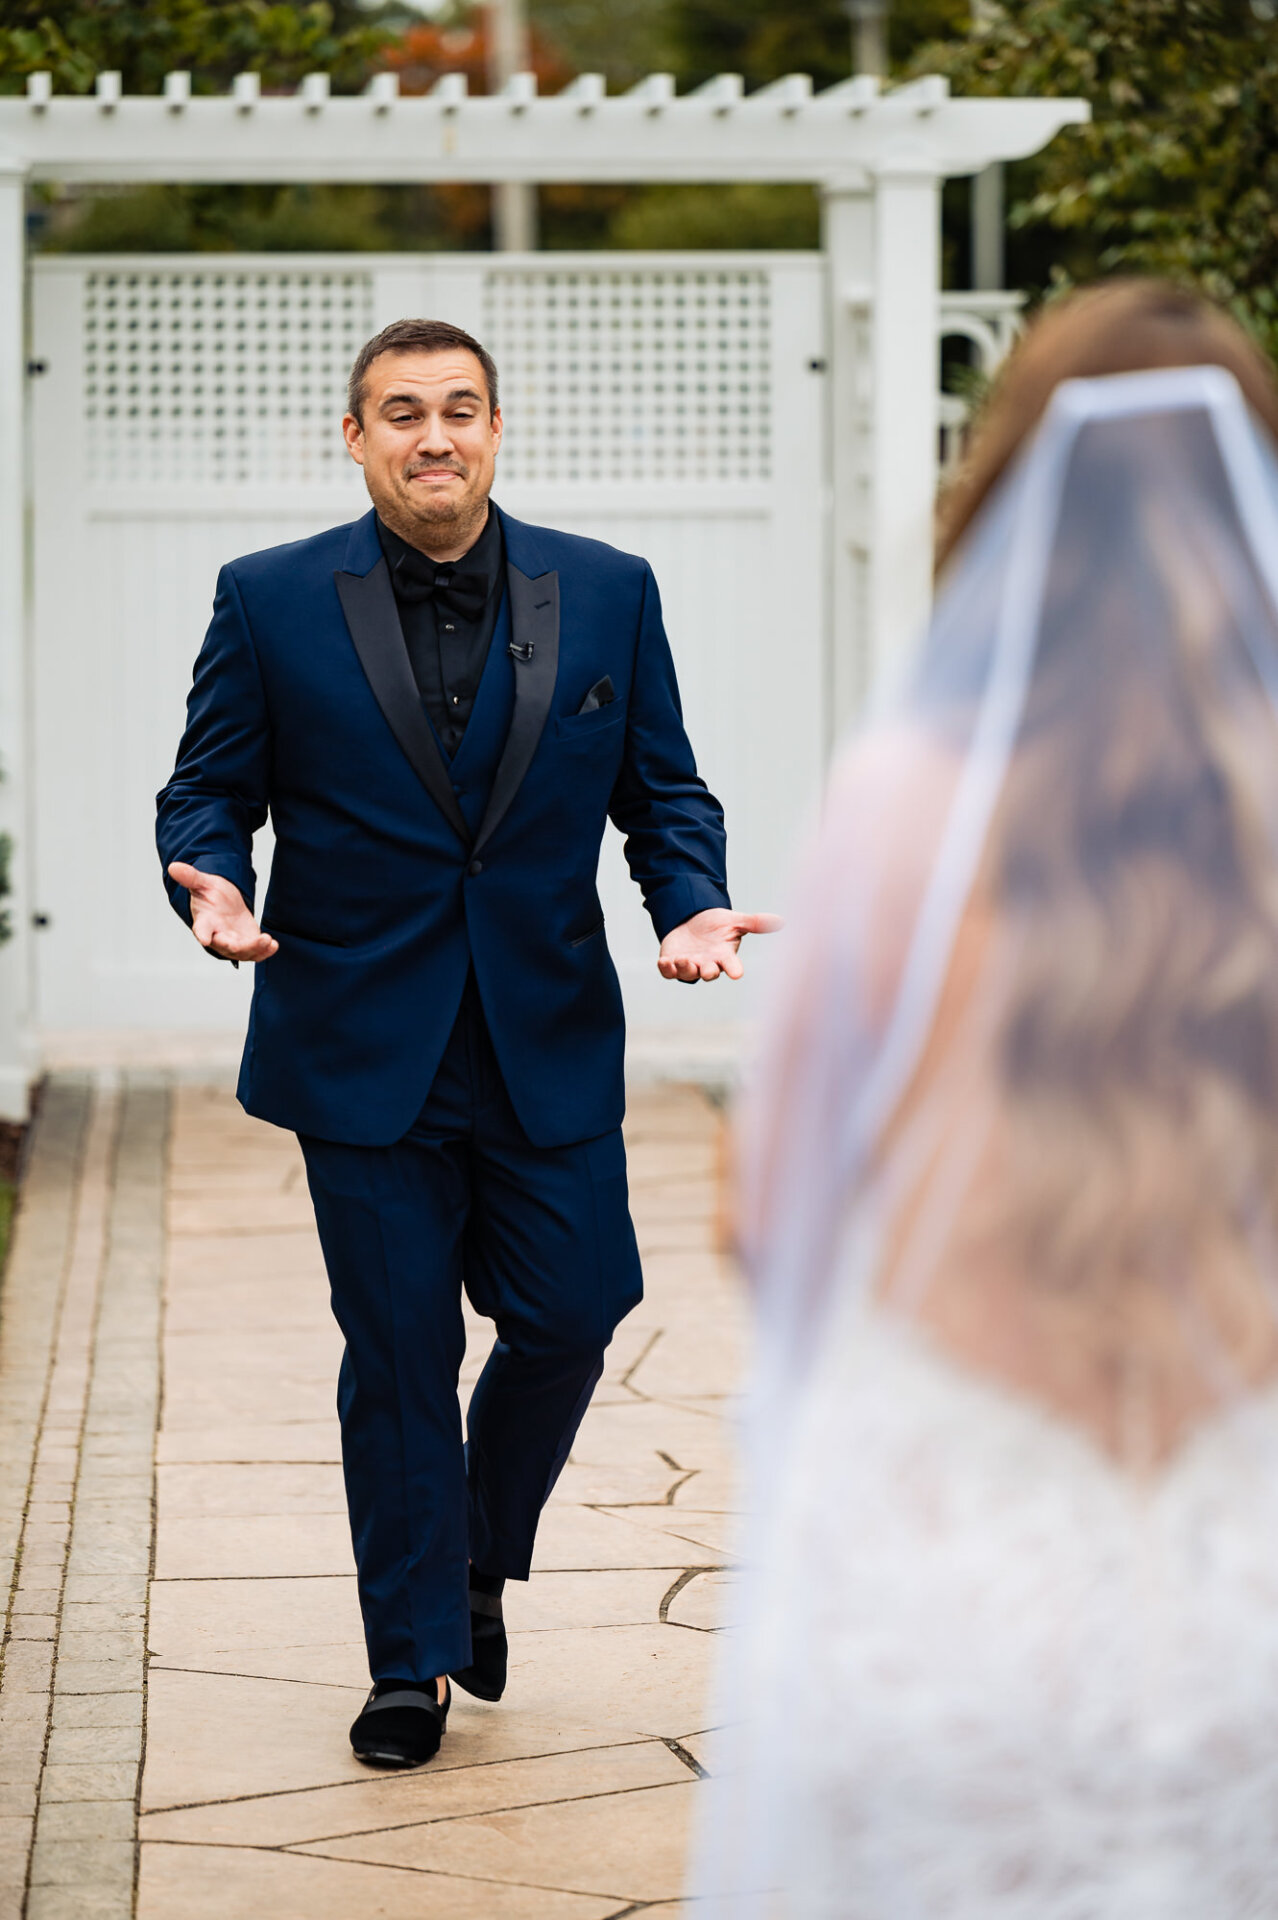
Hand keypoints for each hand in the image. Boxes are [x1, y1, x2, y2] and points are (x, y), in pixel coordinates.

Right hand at [167, 862, 278, 963]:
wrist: (224, 902)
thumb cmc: (210, 895)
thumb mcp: (202, 883)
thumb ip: (191, 878)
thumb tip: (173, 866)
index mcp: (204, 922)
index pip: (201, 929)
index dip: (202, 934)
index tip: (204, 938)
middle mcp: (218, 936)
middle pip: (225, 945)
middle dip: (236, 946)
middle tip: (246, 944)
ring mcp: (234, 942)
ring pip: (243, 952)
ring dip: (255, 949)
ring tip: (267, 941)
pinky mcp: (248, 943)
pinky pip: (256, 952)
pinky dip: (265, 951)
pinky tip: (273, 945)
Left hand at [657, 908, 781, 983]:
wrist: (692, 921)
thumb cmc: (716, 924)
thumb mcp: (734, 920)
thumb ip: (754, 923)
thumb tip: (781, 921)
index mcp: (724, 956)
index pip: (732, 965)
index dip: (734, 969)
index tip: (737, 973)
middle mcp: (707, 963)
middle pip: (709, 973)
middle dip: (708, 972)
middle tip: (707, 969)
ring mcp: (689, 965)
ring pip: (688, 974)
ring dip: (686, 969)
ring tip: (684, 960)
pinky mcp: (672, 963)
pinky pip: (669, 971)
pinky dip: (666, 969)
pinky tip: (664, 962)